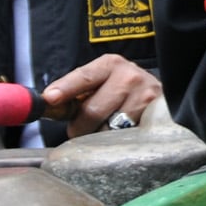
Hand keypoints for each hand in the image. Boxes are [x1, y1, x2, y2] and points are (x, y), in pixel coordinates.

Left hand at [42, 53, 164, 134]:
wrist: (156, 94)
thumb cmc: (120, 89)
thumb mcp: (100, 81)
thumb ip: (76, 92)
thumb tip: (48, 103)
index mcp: (110, 64)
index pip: (84, 77)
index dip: (66, 88)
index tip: (50, 97)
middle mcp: (129, 77)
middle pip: (92, 111)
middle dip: (80, 126)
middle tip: (80, 129)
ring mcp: (144, 97)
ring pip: (107, 129)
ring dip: (100, 135)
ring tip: (107, 126)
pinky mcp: (154, 116)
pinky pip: (124, 138)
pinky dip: (117, 140)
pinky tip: (122, 131)